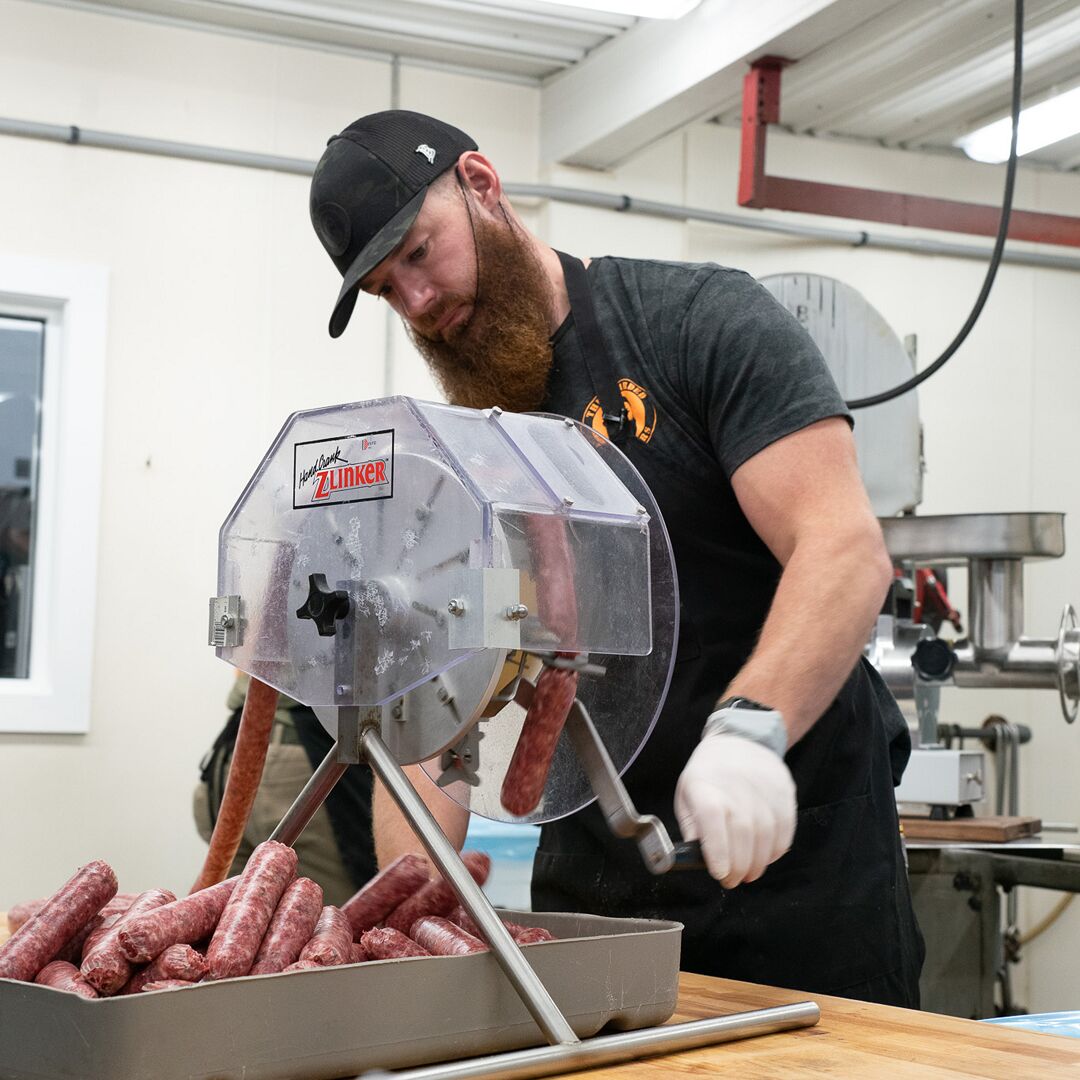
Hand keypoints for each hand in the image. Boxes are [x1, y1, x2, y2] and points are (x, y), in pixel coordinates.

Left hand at [674, 732, 796, 887]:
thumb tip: (697, 855)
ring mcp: (763, 789)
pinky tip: (766, 858)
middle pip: (743, 832)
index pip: (712, 818)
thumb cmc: (709, 773)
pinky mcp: (783, 793)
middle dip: (739, 866)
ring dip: (759, 862)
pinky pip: (785, 829)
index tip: (719, 873)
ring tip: (750, 874)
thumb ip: (691, 825)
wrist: (742, 740)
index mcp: (706, 786)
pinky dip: (777, 850)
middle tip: (733, 881)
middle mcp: (736, 786)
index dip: (717, 849)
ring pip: (766, 834)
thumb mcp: (687, 793)